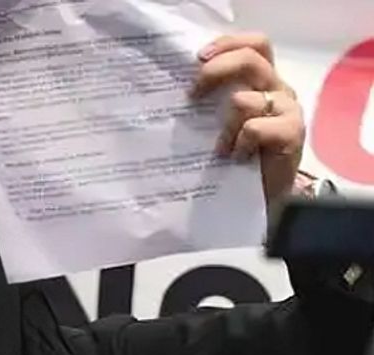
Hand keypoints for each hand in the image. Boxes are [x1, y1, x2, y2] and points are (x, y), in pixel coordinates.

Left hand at [190, 34, 304, 204]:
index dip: (228, 43)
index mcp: (261, 81)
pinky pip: (254, 127)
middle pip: (251, 58)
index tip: (198, 58)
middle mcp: (277, 89)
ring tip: (220, 149)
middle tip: (192, 94)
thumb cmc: (234, 160)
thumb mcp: (218, 124)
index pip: (254, 44)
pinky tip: (236, 158)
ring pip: (244, 99)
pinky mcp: (292, 133)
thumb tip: (173, 91)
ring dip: (224, 125)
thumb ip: (211, 101)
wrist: (257, 200)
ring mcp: (286, 110)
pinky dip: (239, 143)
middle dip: (216, 71)